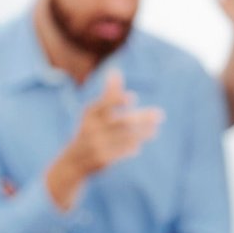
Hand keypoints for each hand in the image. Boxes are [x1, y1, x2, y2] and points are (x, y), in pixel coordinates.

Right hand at [45, 69, 163, 208]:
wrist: (73, 161)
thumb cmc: (89, 130)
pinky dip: (130, 147)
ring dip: (142, 133)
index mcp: (89, 114)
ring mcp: (95, 145)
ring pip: (124, 138)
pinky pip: (120, 152)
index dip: (116, 101)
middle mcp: (91, 128)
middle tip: (160, 115)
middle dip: (142, 118)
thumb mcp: (94, 112)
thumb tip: (115, 71)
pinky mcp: (101, 159)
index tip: (132, 98)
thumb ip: (108, 94)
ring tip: (155, 130)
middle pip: (121, 122)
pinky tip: (139, 144)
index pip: (103, 105)